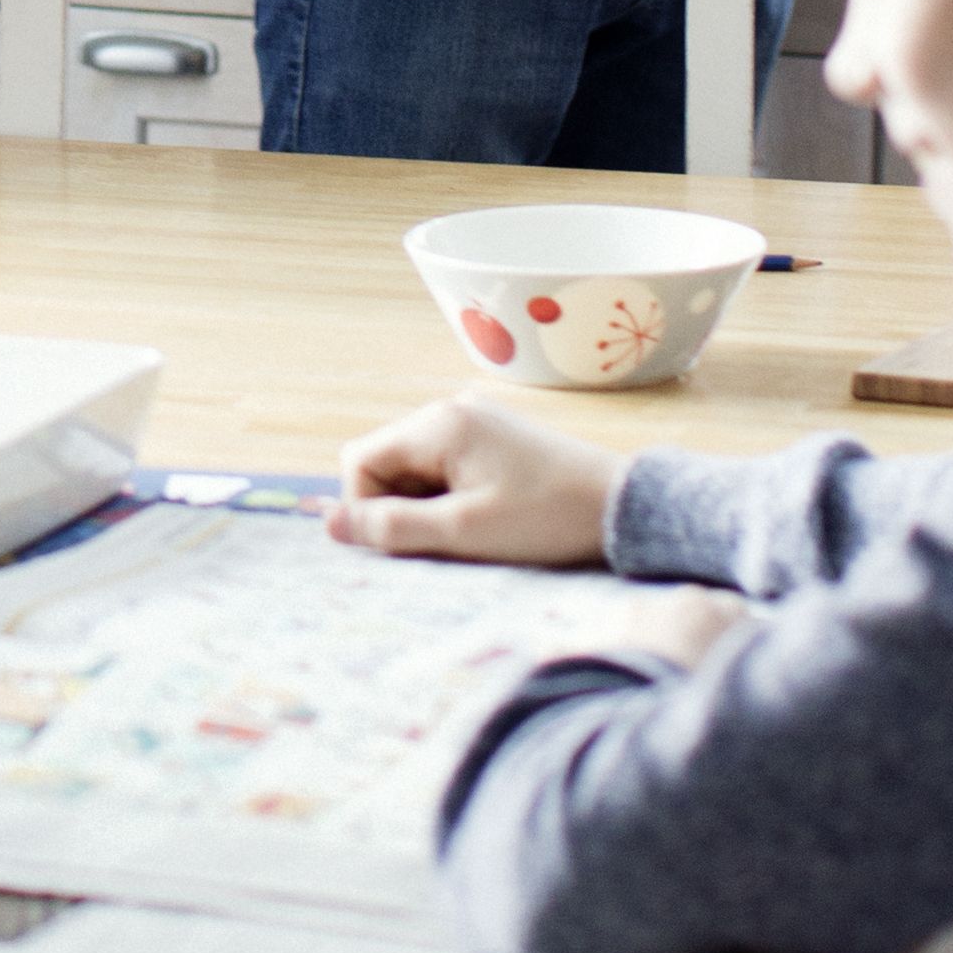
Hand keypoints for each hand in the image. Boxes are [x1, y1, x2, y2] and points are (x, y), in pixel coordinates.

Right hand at [331, 390, 621, 566]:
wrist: (623, 506)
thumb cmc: (544, 519)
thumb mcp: (464, 532)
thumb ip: (393, 527)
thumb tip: (330, 524)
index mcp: (438, 424)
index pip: (359, 461)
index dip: (366, 507)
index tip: (407, 542)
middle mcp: (450, 410)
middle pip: (386, 462)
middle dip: (399, 507)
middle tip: (446, 540)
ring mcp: (475, 420)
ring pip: (415, 468)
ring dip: (427, 505)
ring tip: (473, 530)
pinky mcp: (495, 437)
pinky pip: (446, 466)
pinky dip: (451, 496)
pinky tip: (487, 517)